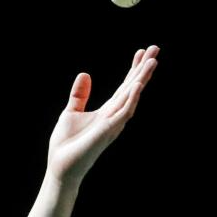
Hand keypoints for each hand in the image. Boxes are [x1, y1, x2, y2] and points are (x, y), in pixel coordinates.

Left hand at [46, 45, 159, 184]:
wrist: (61, 167)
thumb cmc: (67, 144)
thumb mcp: (71, 112)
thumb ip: (80, 95)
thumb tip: (85, 73)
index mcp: (106, 111)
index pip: (124, 87)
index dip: (133, 69)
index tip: (142, 52)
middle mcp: (114, 116)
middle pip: (132, 88)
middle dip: (143, 69)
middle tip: (156, 49)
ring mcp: (113, 124)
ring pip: (132, 97)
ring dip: (142, 79)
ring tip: (152, 61)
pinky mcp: (107, 131)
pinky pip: (123, 113)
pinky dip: (131, 98)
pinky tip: (137, 85)